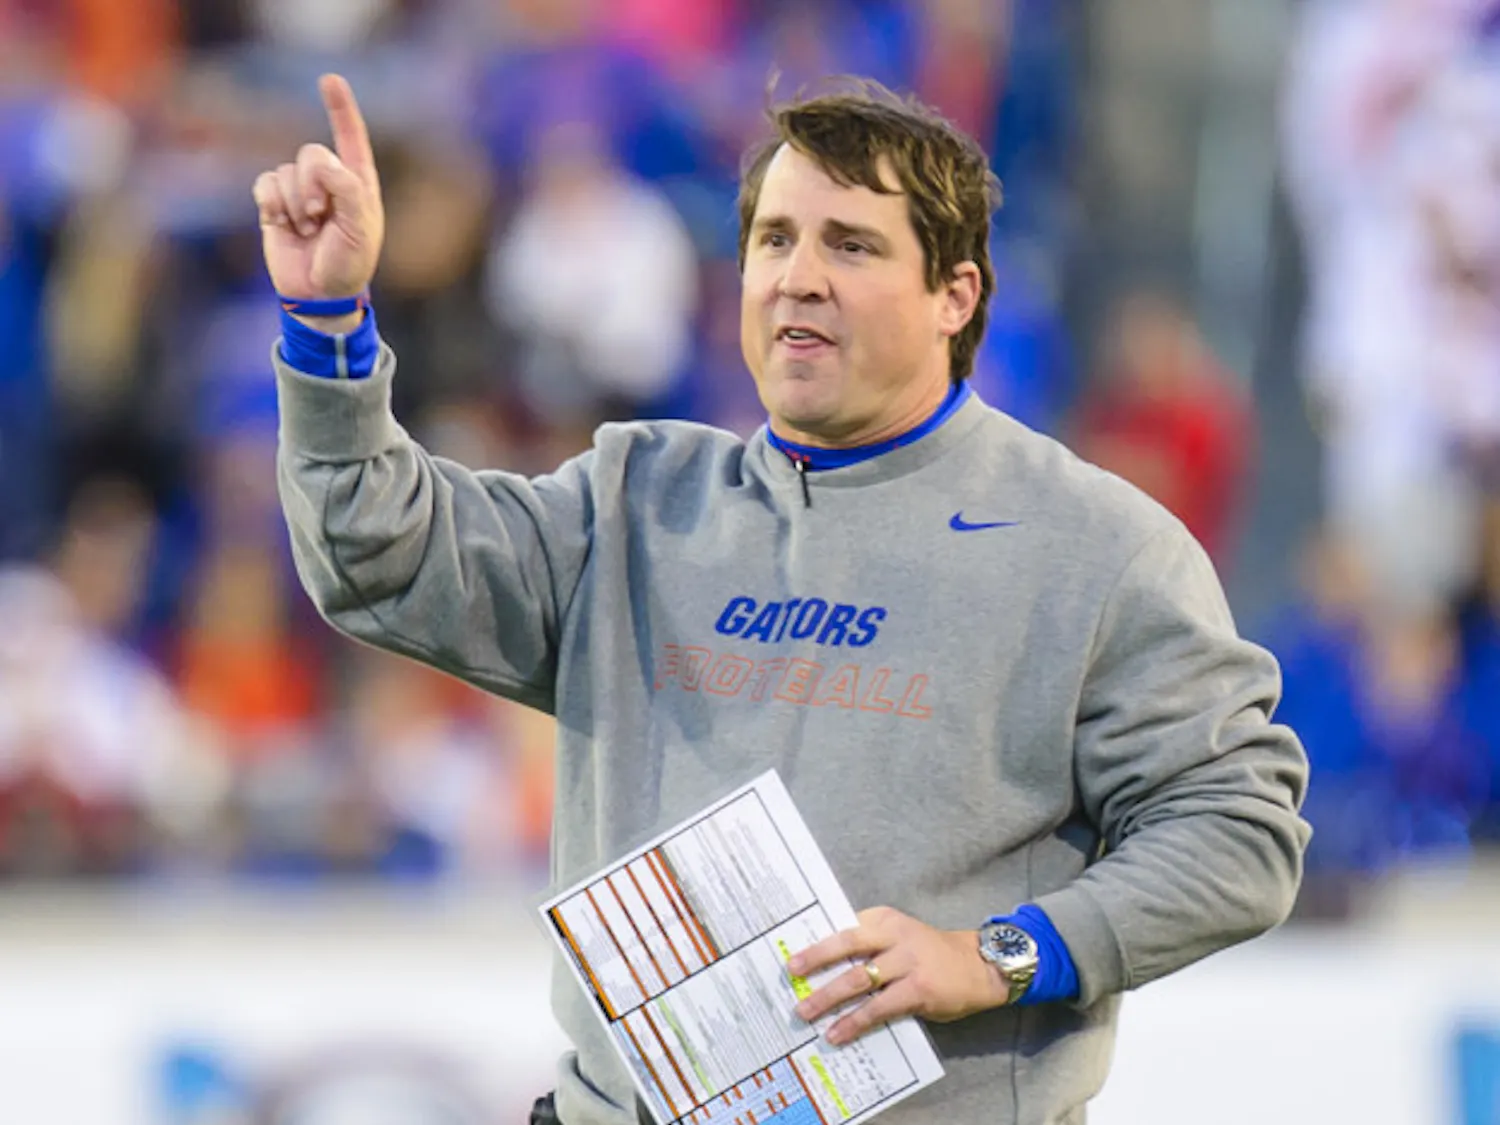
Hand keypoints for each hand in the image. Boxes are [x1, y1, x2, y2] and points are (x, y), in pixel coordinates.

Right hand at [252, 74, 383, 325]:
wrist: (319, 294)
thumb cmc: (348, 263)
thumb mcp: (359, 226)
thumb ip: (345, 187)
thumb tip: (320, 162)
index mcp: (357, 181)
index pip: (350, 137)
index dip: (340, 108)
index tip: (329, 79)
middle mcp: (328, 180)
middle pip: (310, 153)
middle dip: (313, 186)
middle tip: (320, 218)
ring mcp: (299, 190)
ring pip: (286, 171)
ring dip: (295, 204)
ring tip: (307, 230)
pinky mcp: (274, 203)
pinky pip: (265, 184)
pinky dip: (272, 204)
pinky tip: (283, 225)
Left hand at [787, 906, 1009, 1046]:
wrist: (979, 967)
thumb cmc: (931, 955)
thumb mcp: (900, 937)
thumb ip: (870, 946)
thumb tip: (827, 969)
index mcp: (884, 918)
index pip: (843, 926)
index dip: (816, 938)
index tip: (791, 950)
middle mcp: (893, 935)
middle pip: (844, 944)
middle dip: (814, 959)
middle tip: (791, 973)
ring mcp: (906, 962)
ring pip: (856, 979)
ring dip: (827, 998)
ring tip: (805, 1012)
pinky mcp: (916, 989)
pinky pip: (878, 1008)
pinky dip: (854, 1021)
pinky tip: (838, 1033)